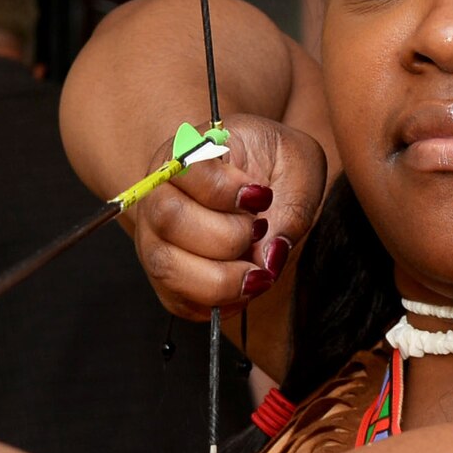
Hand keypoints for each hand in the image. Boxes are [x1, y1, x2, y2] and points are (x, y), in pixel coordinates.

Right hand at [131, 113, 325, 320]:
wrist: (252, 183)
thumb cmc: (272, 165)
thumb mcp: (300, 164)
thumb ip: (293, 203)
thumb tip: (270, 256)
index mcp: (186, 150)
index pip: (185, 167)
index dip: (224, 190)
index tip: (261, 197)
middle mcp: (157, 193)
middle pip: (170, 219)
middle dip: (226, 237)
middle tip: (259, 232)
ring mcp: (153, 237)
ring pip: (168, 267)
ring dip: (222, 278)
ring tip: (257, 270)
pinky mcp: (164, 275)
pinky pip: (179, 301)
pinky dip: (218, 302)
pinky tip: (243, 285)